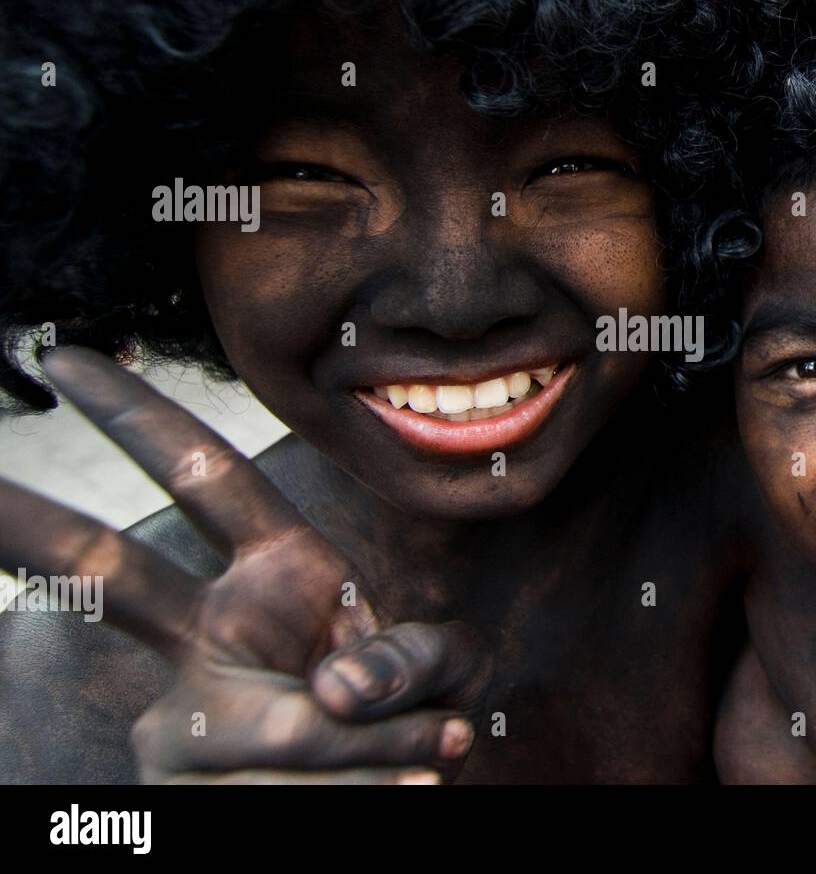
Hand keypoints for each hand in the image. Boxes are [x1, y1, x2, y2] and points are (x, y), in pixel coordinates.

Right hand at [0, 346, 490, 782]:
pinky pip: (286, 796)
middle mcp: (207, 637)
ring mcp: (182, 721)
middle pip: (106, 571)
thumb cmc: (407, 719)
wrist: (387, 798)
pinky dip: (364, 793)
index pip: (206, 480)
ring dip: (373, 754)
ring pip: (283, 731)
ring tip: (427, 761)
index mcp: (274, 573)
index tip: (68, 359)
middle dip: (27, 526)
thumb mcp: (434, 671)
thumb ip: (412, 660)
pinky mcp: (181, 795)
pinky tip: (389, 792)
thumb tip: (337, 687)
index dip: (143, 420)